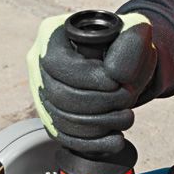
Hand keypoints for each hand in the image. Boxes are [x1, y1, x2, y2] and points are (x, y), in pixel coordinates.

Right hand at [26, 12, 155, 153]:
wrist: (123, 60)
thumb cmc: (125, 41)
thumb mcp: (135, 30)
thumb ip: (131, 43)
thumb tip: (116, 76)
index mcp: (51, 33)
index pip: (57, 63)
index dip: (89, 78)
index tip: (117, 82)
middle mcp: (38, 62)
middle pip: (59, 94)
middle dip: (100, 102)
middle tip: (127, 99)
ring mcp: (42, 91)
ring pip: (61, 119)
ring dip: (100, 124)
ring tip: (127, 116)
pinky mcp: (50, 115)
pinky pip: (64, 136)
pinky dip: (92, 143)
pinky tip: (116, 138)